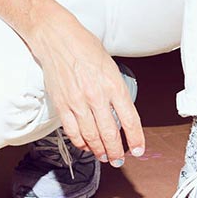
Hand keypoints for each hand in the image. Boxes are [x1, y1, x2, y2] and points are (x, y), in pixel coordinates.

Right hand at [32, 6, 144, 164]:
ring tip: (104, 156)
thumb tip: (121, 111)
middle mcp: (96, 96)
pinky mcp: (62, 105)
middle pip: (110, 134)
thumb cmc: (84, 47)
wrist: (57, 38)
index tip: (139, 149)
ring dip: (99, 151)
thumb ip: (116, 89)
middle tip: (119, 159)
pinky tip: (86, 146)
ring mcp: (78, 102)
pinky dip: (81, 143)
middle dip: (117, 152)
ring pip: (91, 137)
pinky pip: (73, 132)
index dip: (136, 138)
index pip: (129, 119)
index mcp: (113, 84)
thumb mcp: (110, 66)